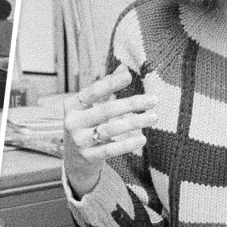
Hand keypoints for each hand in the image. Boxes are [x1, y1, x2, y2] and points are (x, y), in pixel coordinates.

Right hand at [63, 65, 158, 198]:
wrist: (74, 159)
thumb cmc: (87, 124)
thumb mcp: (91, 106)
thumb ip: (106, 87)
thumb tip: (124, 67)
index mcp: (72, 105)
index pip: (93, 91)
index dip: (110, 83)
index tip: (130, 76)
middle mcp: (72, 122)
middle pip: (106, 110)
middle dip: (131, 104)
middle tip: (153, 99)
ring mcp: (79, 141)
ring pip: (110, 130)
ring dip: (134, 123)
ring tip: (153, 117)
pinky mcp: (88, 157)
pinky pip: (110, 150)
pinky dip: (127, 144)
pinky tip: (142, 138)